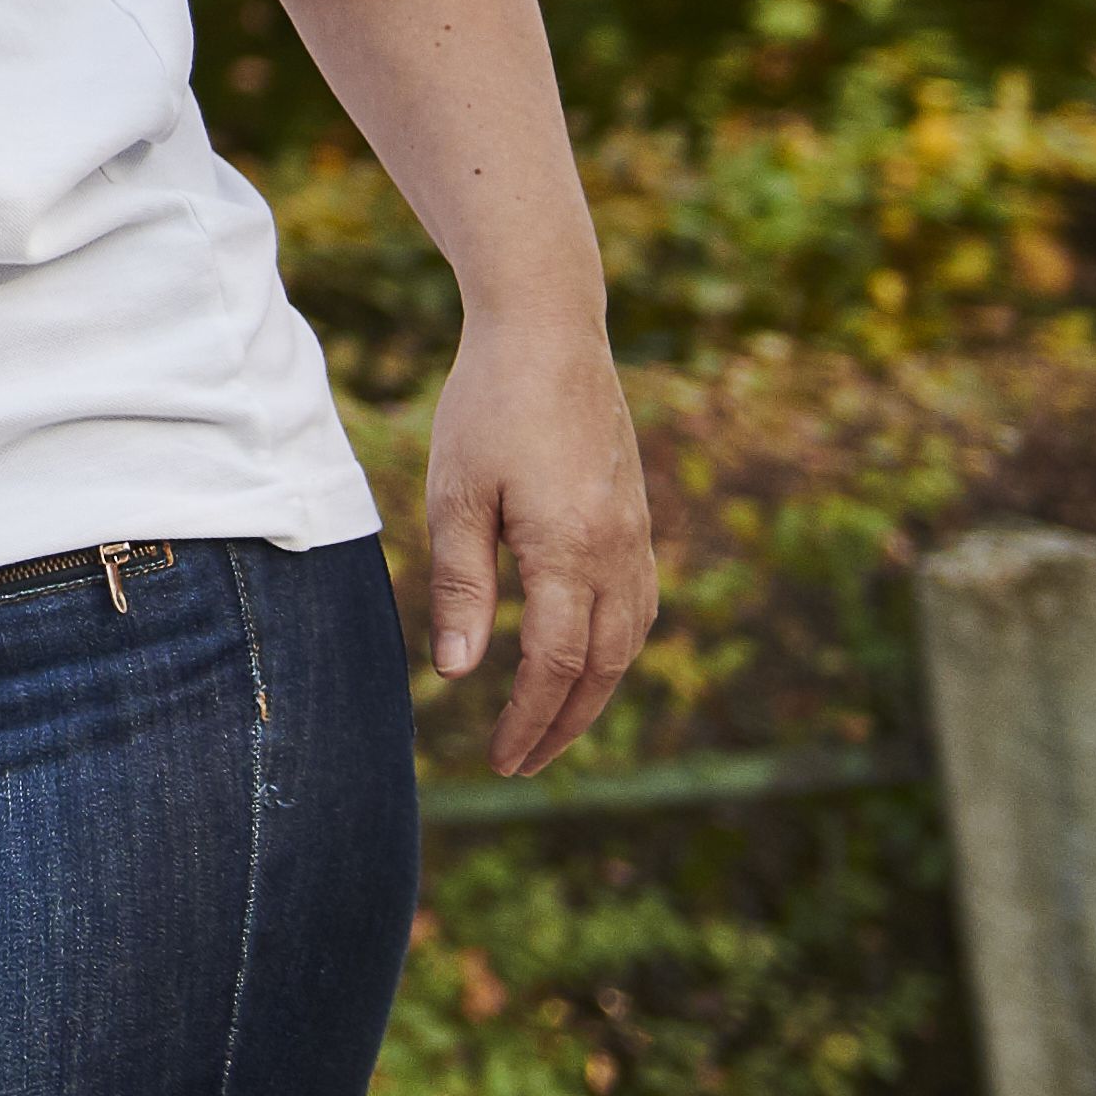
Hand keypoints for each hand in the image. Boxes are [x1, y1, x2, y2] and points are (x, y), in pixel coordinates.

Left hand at [419, 313, 660, 776]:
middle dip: (562, 723)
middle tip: (521, 763)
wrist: (551, 332)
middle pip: (602, 668)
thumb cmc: (488, 406)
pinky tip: (588, 659)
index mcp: (570, 550)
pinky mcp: (638, 518)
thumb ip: (460, 586)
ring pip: (629, 641)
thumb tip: (458, 674)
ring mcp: (637, 535)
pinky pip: (638, 604)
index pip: (556, 664)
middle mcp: (619, 552)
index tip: (499, 759)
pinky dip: (614, 647)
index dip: (528, 720)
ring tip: (551, 725)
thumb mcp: (456, 494)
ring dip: (594, 692)